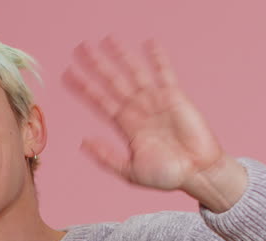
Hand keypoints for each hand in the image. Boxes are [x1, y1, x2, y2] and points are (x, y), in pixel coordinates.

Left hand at [62, 36, 233, 197]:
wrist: (198, 174)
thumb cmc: (167, 176)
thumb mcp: (130, 171)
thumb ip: (107, 156)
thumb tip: (82, 142)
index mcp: (126, 126)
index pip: (100, 101)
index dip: (84, 88)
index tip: (67, 74)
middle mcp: (138, 110)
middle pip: (113, 82)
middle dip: (97, 66)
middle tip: (81, 48)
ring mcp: (156, 101)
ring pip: (134, 73)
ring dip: (122, 56)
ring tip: (108, 39)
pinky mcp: (175, 97)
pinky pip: (164, 73)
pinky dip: (158, 59)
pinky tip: (149, 43)